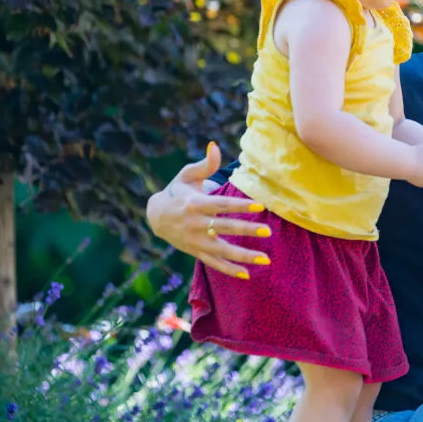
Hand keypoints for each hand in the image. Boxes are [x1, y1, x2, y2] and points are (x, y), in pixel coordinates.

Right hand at [146, 143, 271, 278]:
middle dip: (246, 230)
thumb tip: (215, 146)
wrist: (154, 216)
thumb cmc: (177, 191)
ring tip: (266, 260)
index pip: (222, 205)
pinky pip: (214, 263)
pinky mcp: (196, 251)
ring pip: (222, 250)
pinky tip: (247, 275)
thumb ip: (204, 164)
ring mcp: (196, 240)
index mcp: (195, 204)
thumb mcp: (186, 176)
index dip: (241, 206)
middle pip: (224, 228)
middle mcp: (195, 224)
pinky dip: (229, 270)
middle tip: (268, 231)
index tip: (261, 206)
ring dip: (244, 256)